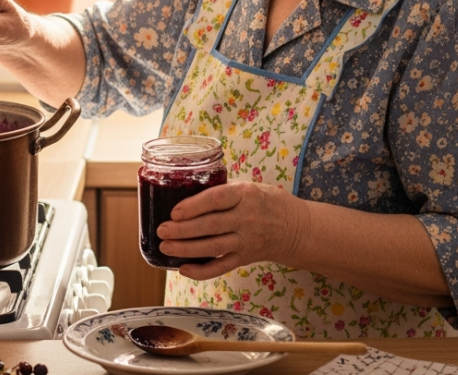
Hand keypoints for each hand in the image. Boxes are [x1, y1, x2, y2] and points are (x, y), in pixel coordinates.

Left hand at [156, 180, 306, 280]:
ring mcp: (247, 240)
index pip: (218, 199)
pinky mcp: (245, 258)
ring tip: (165, 247)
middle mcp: (247, 218)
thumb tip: (183, 192)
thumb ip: (222, 191)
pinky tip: (184, 269)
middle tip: (162, 230)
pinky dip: (202, 271)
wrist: (295, 228)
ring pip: (214, 247)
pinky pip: (222, 267)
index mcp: (246, 195)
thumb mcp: (249, 187)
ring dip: (187, 249)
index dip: (194, 206)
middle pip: (212, 225)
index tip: (175, 211)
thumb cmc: (265, 202)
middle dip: (184, 229)